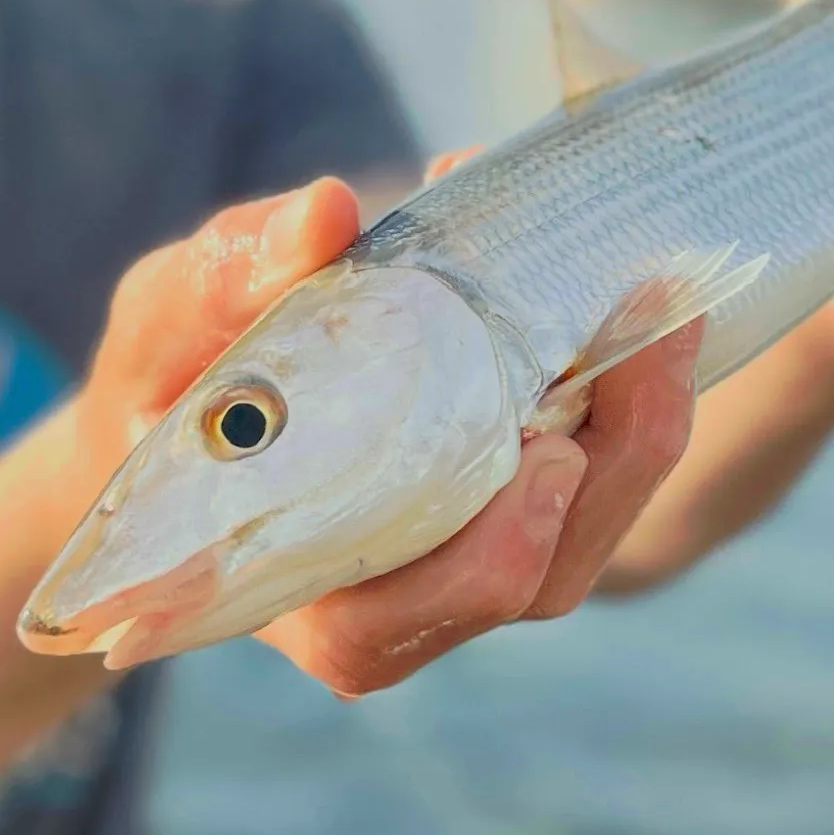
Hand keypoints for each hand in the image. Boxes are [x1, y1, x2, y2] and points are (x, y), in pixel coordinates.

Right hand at [62, 179, 702, 696]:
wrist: (201, 401)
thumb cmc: (173, 381)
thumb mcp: (166, 325)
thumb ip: (223, 283)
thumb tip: (325, 212)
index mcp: (300, 588)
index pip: (398, 622)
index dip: (488, 557)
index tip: (548, 453)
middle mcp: (399, 593)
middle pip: (537, 578)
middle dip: (617, 463)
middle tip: (653, 335)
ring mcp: (466, 550)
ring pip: (586, 531)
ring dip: (644, 424)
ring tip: (667, 309)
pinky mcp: (509, 497)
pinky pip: (595, 476)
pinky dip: (631, 398)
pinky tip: (644, 310)